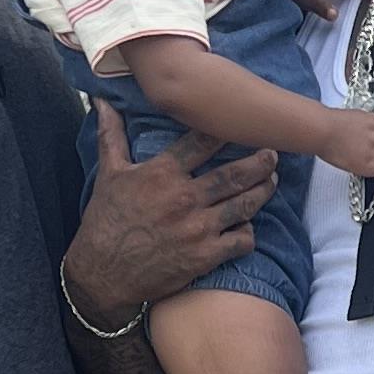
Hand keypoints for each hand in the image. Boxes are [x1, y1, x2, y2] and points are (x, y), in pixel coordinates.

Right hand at [65, 111, 274, 317]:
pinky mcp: (205, 256)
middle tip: (272, 154)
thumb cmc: (104, 221)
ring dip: (263, 192)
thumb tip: (102, 100)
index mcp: (162, 174)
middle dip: (259, 163)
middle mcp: (183, 198)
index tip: (243, 125)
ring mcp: (197, 228)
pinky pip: (241, 240)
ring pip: (244, 205)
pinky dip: (249, 232)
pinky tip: (248, 226)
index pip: (202, 143)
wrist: (102, 273)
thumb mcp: (108, 174)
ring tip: (271, 182)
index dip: (226, 132)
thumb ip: (112, 135)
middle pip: (234, 175)